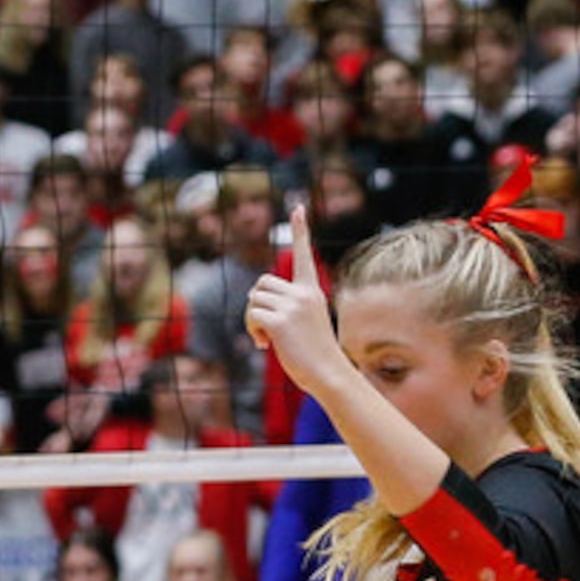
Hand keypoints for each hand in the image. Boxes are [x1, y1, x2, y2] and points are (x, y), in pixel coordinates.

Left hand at [243, 202, 346, 395]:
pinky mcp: (280, 321)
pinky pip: (252, 315)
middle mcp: (303, 293)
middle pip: (261, 283)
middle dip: (256, 304)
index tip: (297, 207)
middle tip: (263, 327)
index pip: (303, 254)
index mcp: (311, 290)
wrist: (328, 373)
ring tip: (265, 339)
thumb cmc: (315, 354)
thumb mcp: (304, 322)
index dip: (300, 231)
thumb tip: (253, 300)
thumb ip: (286, 306)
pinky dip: (252, 331)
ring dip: (251, 320)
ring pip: (253, 300)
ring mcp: (292, 306)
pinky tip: (264, 345)